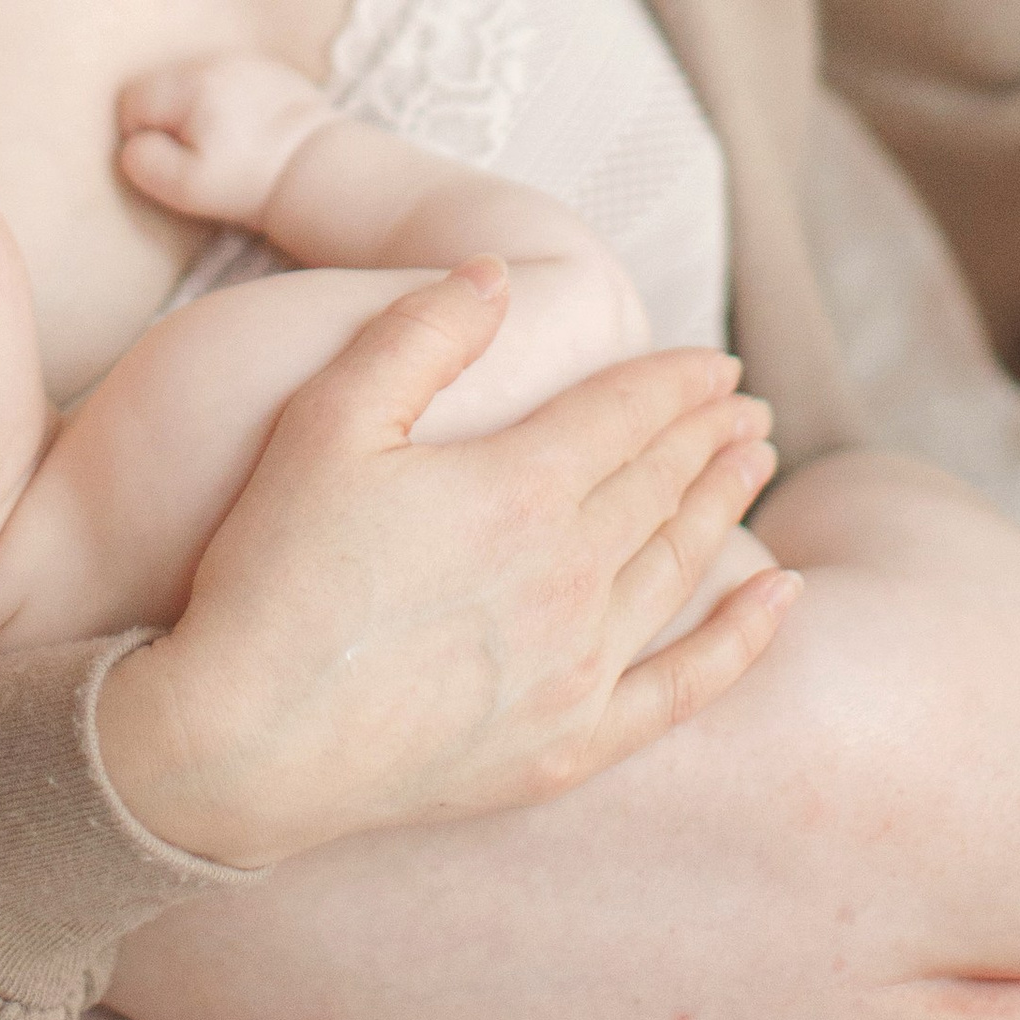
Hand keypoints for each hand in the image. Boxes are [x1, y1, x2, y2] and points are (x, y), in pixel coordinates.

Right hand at [93, 266, 795, 869]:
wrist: (240, 744)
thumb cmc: (270, 573)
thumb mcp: (324, 424)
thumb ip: (417, 336)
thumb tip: (497, 274)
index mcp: (518, 490)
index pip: (626, 416)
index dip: (676, 382)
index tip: (715, 360)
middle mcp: (569, 578)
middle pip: (660, 484)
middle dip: (708, 433)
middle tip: (746, 403)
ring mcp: (575, 670)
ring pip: (677, 566)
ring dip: (722, 504)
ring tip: (754, 461)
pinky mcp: (566, 745)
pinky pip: (683, 688)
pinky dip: (741, 640)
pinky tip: (778, 597)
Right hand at [119, 52, 334, 229]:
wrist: (322, 171)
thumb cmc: (251, 182)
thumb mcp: (188, 189)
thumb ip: (145, 163)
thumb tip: (134, 143)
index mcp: (189, 84)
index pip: (131, 102)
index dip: (142, 137)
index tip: (176, 161)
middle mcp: (214, 60)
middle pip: (160, 87)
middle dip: (168, 121)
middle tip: (203, 155)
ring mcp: (244, 59)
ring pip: (192, 83)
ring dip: (197, 111)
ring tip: (227, 143)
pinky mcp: (269, 68)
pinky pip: (226, 80)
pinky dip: (228, 103)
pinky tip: (249, 130)